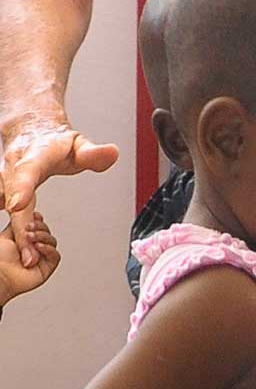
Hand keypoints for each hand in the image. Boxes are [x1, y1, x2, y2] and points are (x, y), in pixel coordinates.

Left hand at [0, 212, 61, 307]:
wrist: (0, 273)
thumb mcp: (7, 234)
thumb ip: (19, 224)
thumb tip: (28, 213)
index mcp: (23, 239)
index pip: (37, 226)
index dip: (38, 220)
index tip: (34, 216)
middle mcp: (33, 247)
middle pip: (46, 231)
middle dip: (39, 227)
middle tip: (28, 227)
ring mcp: (41, 257)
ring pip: (51, 242)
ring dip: (42, 237)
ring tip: (30, 238)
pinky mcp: (47, 267)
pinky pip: (55, 255)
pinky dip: (48, 249)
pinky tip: (38, 246)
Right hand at [1, 120, 117, 266]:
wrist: (32, 132)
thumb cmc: (57, 142)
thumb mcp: (79, 143)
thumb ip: (93, 152)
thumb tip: (112, 153)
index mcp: (35, 156)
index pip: (27, 171)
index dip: (21, 187)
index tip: (17, 204)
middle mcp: (14, 168)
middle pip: (13, 198)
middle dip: (20, 225)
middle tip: (29, 253)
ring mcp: (6, 180)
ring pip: (4, 205)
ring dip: (15, 232)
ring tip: (28, 256)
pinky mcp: (4, 190)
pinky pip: (5, 209)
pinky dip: (13, 228)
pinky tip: (22, 248)